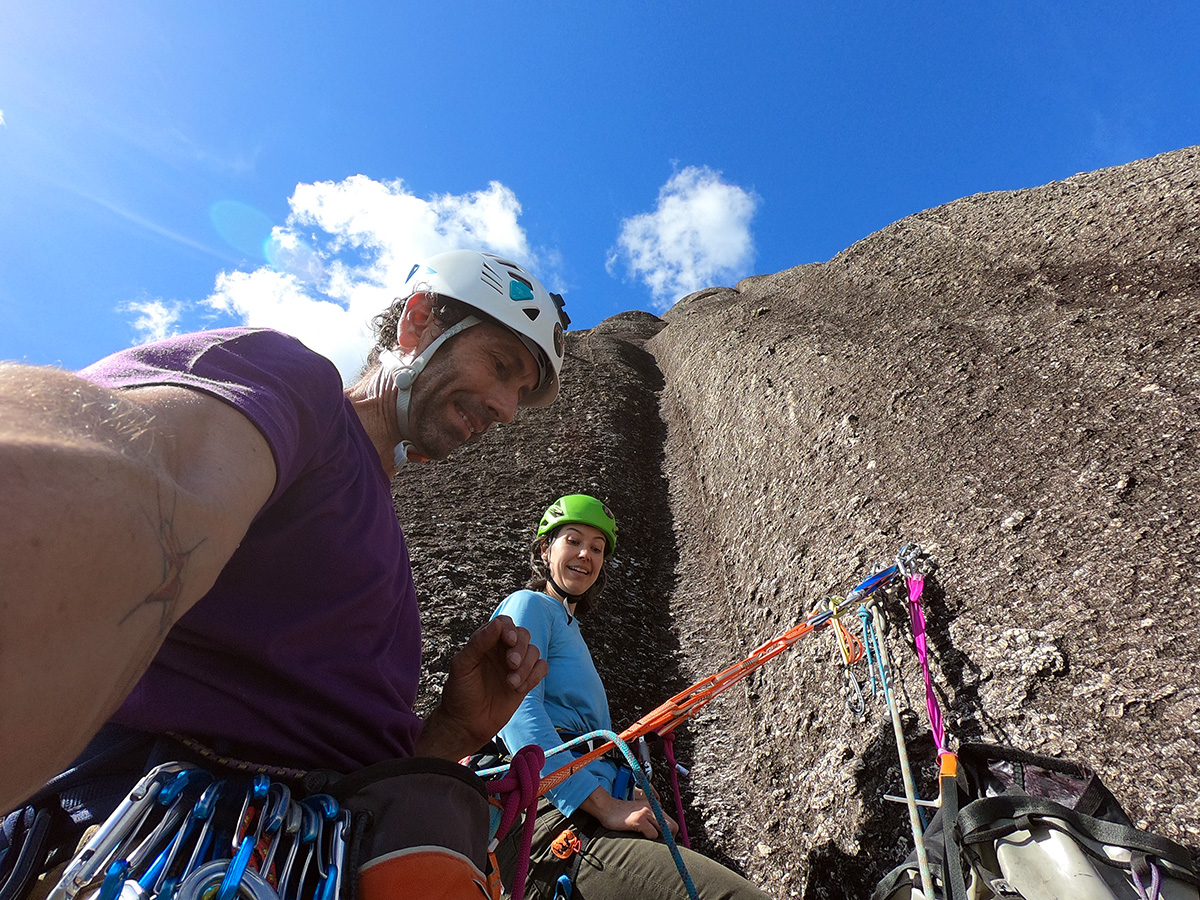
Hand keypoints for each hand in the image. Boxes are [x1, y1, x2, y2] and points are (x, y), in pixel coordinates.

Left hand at [416, 616, 547, 760]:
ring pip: (534, 652)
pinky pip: (541, 668)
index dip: (510, 628)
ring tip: (511, 683)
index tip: (508, 640)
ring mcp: (515, 666)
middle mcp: (502, 651)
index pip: (504, 623)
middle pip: (523, 635)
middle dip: (520, 648)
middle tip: (510, 664)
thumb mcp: (463, 666)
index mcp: (486, 642)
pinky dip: (535, 675)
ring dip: (526, 666)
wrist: (466, 724)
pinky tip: (519, 688)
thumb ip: (478, 643)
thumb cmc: (460, 693)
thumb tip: (496, 624)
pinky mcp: (526, 681)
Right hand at [583, 789, 678, 839]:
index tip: (663, 841)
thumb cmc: (620, 814)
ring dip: (658, 838)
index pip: (671, 822)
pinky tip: (638, 834)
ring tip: (647, 839)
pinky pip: (652, 833)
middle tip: (660, 844)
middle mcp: (652, 807)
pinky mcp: (639, 819)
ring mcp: (646, 813)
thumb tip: (660, 835)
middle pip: (672, 826)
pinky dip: (648, 837)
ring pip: (665, 830)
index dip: (670, 834)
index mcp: (653, 806)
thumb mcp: (638, 813)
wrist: (605, 807)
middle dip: (669, 838)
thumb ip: (649, 819)